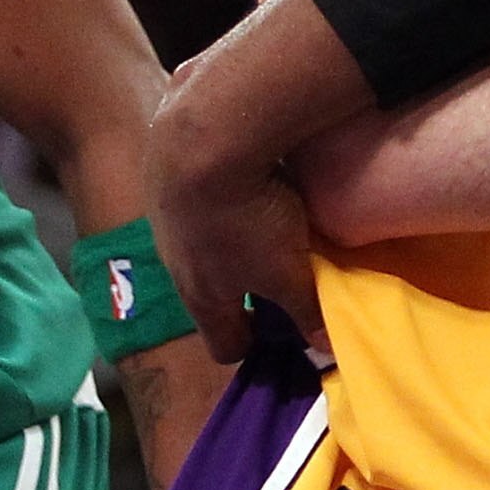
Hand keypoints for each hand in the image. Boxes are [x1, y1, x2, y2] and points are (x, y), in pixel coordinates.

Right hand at [152, 64, 327, 362]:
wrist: (203, 141)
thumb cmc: (248, 220)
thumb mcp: (287, 270)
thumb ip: (308, 309)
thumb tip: (327, 348)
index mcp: (204, 299)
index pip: (223, 346)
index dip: (252, 346)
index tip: (278, 332)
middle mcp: (175, 267)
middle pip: (208, 294)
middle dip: (240, 291)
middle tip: (276, 273)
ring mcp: (164, 222)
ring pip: (198, 246)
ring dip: (226, 242)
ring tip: (260, 221)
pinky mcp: (162, 179)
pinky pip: (191, 201)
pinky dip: (214, 199)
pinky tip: (240, 179)